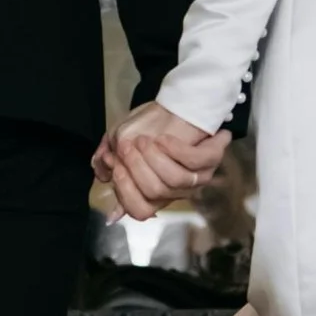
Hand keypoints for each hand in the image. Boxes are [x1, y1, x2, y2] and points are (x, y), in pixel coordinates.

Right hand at [92, 100, 229, 223]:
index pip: (140, 211)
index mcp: (156, 192)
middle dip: (136, 167)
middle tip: (128, 146)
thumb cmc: (150, 126)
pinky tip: (164, 139)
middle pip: (154, 192)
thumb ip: (110, 161)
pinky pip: (193, 162)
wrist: (179, 104)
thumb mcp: (121, 141)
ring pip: (174, 179)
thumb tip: (104, 178)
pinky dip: (175, 149)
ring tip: (144, 140)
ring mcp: (196, 177)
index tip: (117, 169)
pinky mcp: (211, 160)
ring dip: (154, 157)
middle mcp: (177, 190)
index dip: (126, 193)